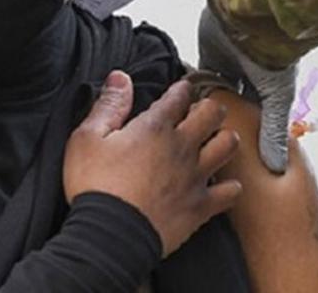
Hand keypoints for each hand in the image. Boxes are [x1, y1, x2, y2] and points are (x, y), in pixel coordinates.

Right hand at [63, 71, 242, 256]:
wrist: (109, 238)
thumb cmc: (94, 188)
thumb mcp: (86, 139)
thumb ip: (108, 105)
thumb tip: (120, 78)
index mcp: (155, 128)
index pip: (179, 96)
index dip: (181, 89)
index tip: (181, 90)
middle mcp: (182, 147)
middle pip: (213, 112)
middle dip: (210, 107)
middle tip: (203, 112)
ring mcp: (195, 176)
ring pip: (229, 145)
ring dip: (225, 139)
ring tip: (216, 140)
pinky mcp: (201, 205)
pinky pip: (231, 191)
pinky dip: (230, 187)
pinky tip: (223, 185)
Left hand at [198, 7, 295, 173]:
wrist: (255, 19)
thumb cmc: (273, 54)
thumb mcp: (276, 98)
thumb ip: (272, 131)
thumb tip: (276, 166)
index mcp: (266, 92)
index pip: (252, 120)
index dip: (240, 135)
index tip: (227, 155)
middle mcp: (246, 81)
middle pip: (229, 107)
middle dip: (217, 122)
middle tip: (200, 144)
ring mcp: (227, 67)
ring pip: (210, 93)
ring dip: (200, 106)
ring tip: (185, 129)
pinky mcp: (209, 55)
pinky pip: (196, 76)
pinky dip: (188, 87)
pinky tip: (177, 104)